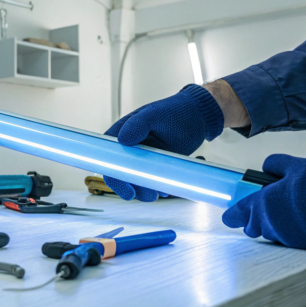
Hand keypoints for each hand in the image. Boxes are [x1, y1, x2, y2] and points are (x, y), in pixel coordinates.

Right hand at [104, 84, 223, 201]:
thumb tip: (122, 139)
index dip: (115, 178)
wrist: (197, 117)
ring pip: (138, 184)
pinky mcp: (156, 167)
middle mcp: (129, 150)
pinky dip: (162, 187)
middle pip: (123, 177)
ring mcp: (143, 160)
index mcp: (121, 134)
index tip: (129, 191)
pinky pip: (153, 183)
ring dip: (149, 191)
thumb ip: (138, 124)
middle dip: (136, 190)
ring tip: (165, 189)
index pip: (109, 160)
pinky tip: (173, 182)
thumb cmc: (174, 111)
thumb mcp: (155, 114)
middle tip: (152, 195)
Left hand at [222, 154, 305, 251]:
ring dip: (277, 225)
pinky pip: (292, 241)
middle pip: (254, 228)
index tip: (230, 215)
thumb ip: (275, 165)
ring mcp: (288, 238)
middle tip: (268, 207)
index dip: (233, 215)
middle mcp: (272, 225)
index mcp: (263, 204)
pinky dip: (295, 232)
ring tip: (293, 211)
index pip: (237, 214)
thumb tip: (267, 166)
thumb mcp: (294, 165)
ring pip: (273, 234)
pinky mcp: (304, 247)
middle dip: (257, 219)